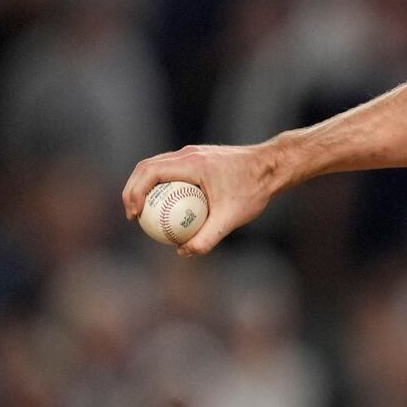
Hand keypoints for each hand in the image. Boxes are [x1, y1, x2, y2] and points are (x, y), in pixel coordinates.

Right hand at [121, 142, 281, 257]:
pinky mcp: (199, 158)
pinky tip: (169, 209)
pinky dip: (163, 186)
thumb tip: (183, 252)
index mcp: (191, 162)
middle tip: (133, 216)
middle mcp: (188, 154)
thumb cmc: (254, 190)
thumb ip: (207, 238)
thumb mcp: (231, 218)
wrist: (274, 167)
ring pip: (158, 167)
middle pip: (146, 167)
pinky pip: (173, 171)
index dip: (135, 192)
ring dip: (145, 187)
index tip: (135, 215)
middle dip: (132, 190)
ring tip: (144, 214)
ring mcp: (193, 154)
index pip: (150, 172)